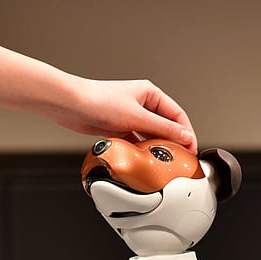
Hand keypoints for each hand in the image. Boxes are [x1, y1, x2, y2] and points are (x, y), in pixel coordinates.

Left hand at [0, 24, 197, 152]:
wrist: (70, 105)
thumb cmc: (98, 101)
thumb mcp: (135, 117)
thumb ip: (162, 128)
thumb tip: (185, 136)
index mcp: (150, 94)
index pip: (177, 115)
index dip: (186, 133)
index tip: (191, 150)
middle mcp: (141, 104)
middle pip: (164, 126)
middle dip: (172, 143)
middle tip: (178, 160)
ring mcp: (128, 116)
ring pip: (148, 135)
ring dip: (154, 148)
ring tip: (161, 163)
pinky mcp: (116, 127)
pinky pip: (134, 141)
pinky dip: (139, 150)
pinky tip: (141, 161)